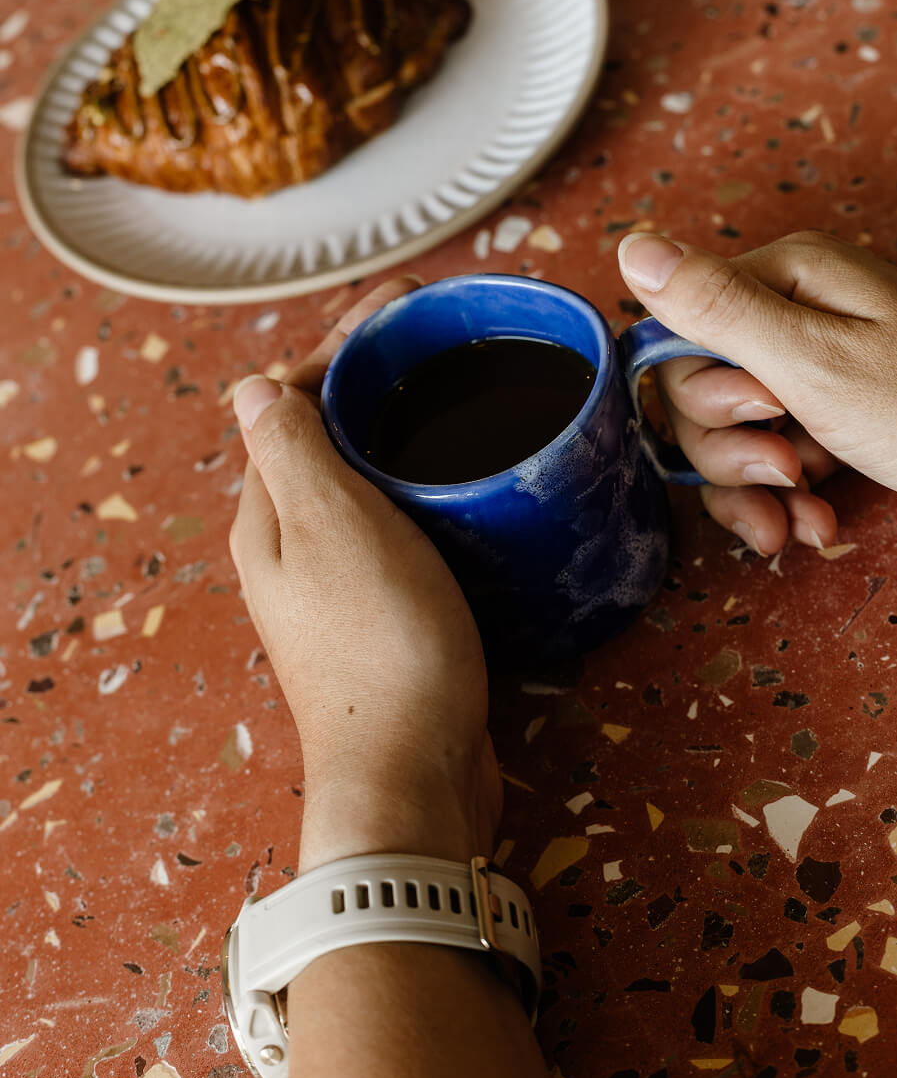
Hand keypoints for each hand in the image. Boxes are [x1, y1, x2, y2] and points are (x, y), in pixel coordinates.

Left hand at [228, 279, 499, 872]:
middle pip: (325, 436)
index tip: (401, 306)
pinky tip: (466, 484)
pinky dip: (424, 485)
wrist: (413, 771)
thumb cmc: (377, 643)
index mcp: (269, 516)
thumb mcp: (330, 526)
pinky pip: (398, 523)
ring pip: (364, 480)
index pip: (288, 402)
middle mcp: (293, 546)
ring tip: (457, 396)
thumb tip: (249, 384)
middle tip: (437, 339)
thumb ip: (289, 449)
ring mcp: (338, 583)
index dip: (340, 344)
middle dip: (372, 378)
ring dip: (399, 430)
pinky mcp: (386, 613)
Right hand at [618, 229, 896, 554]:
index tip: (764, 419)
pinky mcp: (834, 411)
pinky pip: (774, 452)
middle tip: (791, 467)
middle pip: (698, 389)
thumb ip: (716, 308)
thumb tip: (630, 243)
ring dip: (757, 487)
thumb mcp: (817, 362)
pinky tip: (815, 523)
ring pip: (731, 432)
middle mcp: (791, 313)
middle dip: (731, 449)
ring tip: (804, 517)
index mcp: (783, 280)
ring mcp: (814, 364)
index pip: (676, 333)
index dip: (699, 395)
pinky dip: (785, 496)